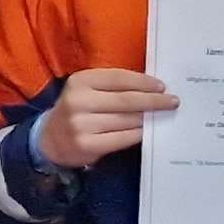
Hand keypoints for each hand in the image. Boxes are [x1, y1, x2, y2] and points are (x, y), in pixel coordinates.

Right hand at [40, 68, 173, 168]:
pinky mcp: (86, 145)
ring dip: (148, 118)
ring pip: (126, 120)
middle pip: (126, 100)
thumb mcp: (88, 90)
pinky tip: (147, 131)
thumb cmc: (78, 110)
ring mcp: (81, 124)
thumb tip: (153, 88)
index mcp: (80, 81)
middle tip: (173, 102)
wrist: (50, 139)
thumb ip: (113, 86)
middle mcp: (78, 101)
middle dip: (153, 101)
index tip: (162, 86)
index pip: (119, 78)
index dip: (144, 82)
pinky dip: (138, 134)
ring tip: (163, 115)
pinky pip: (121, 138)